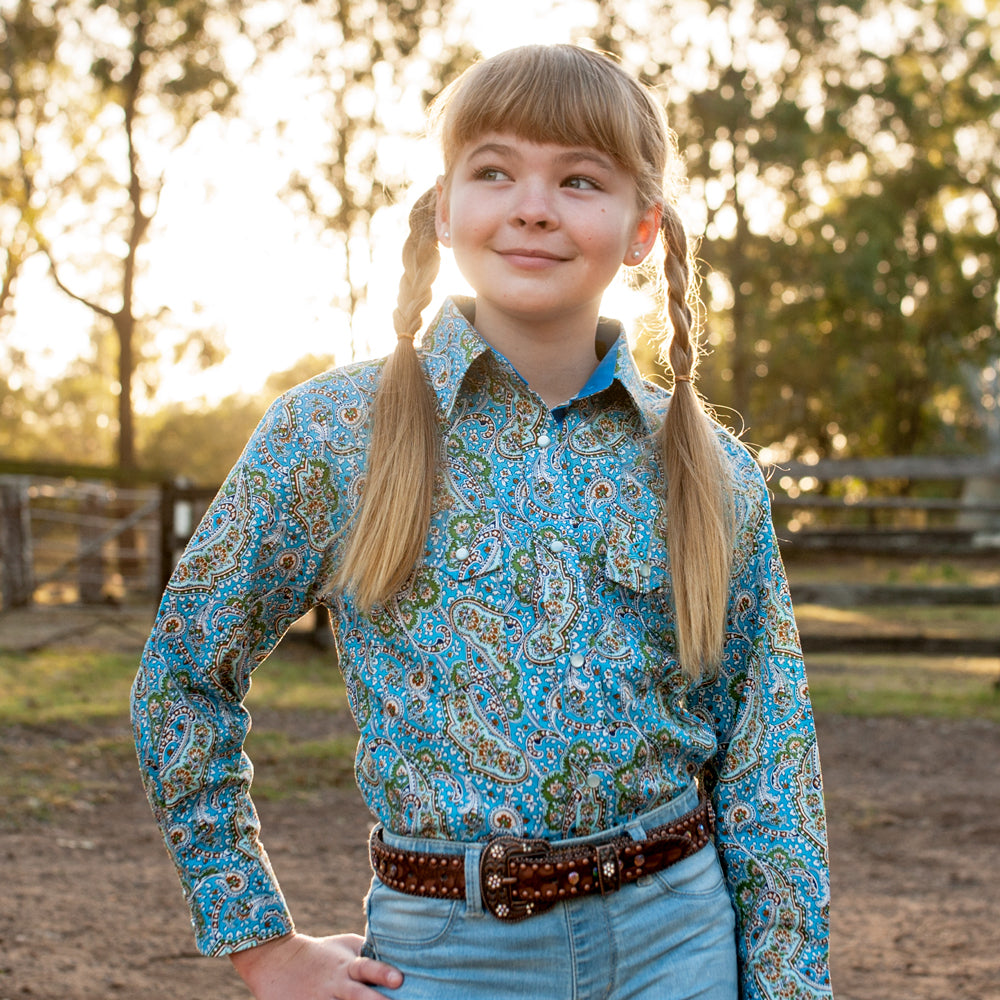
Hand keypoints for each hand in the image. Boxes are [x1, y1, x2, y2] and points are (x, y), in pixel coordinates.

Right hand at [230, 931, 402, 999]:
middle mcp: (335, 986)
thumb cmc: (321, 954)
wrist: (277, 962)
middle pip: (358, 996)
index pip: (367, 967)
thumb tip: (401, 956)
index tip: (399, 979)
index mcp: (345, 966)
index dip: (383, 972)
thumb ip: (369, 954)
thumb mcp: (345, 946)